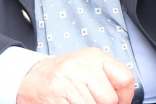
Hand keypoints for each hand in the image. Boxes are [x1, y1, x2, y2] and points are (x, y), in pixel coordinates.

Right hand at [16, 48, 134, 103]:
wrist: (30, 78)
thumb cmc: (63, 75)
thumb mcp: (87, 66)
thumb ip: (107, 78)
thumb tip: (124, 100)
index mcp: (94, 56)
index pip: (125, 79)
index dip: (125, 97)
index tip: (118, 102)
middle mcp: (82, 66)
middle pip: (110, 100)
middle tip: (92, 101)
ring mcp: (68, 83)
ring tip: (77, 101)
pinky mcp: (56, 98)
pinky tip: (69, 103)